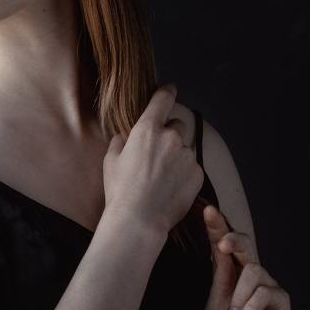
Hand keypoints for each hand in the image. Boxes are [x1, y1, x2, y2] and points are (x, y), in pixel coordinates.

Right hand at [102, 84, 202, 239]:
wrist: (139, 220)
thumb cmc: (120, 191)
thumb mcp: (111, 161)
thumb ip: (120, 142)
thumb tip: (124, 138)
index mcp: (148, 129)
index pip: (163, 99)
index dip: (167, 92)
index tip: (171, 89)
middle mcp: (171, 137)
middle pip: (177, 125)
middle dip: (170, 135)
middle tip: (158, 155)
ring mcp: (187, 156)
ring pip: (185, 149)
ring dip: (177, 157)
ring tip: (163, 178)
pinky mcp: (198, 174)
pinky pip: (193, 168)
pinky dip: (185, 174)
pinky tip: (171, 188)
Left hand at [202, 204, 293, 309]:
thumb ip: (220, 280)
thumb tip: (218, 249)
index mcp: (229, 277)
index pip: (223, 247)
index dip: (217, 227)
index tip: (207, 210)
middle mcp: (249, 277)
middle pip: (244, 245)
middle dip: (231, 238)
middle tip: (221, 243)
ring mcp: (267, 287)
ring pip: (253, 271)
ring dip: (240, 297)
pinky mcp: (281, 301)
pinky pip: (265, 293)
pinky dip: (251, 309)